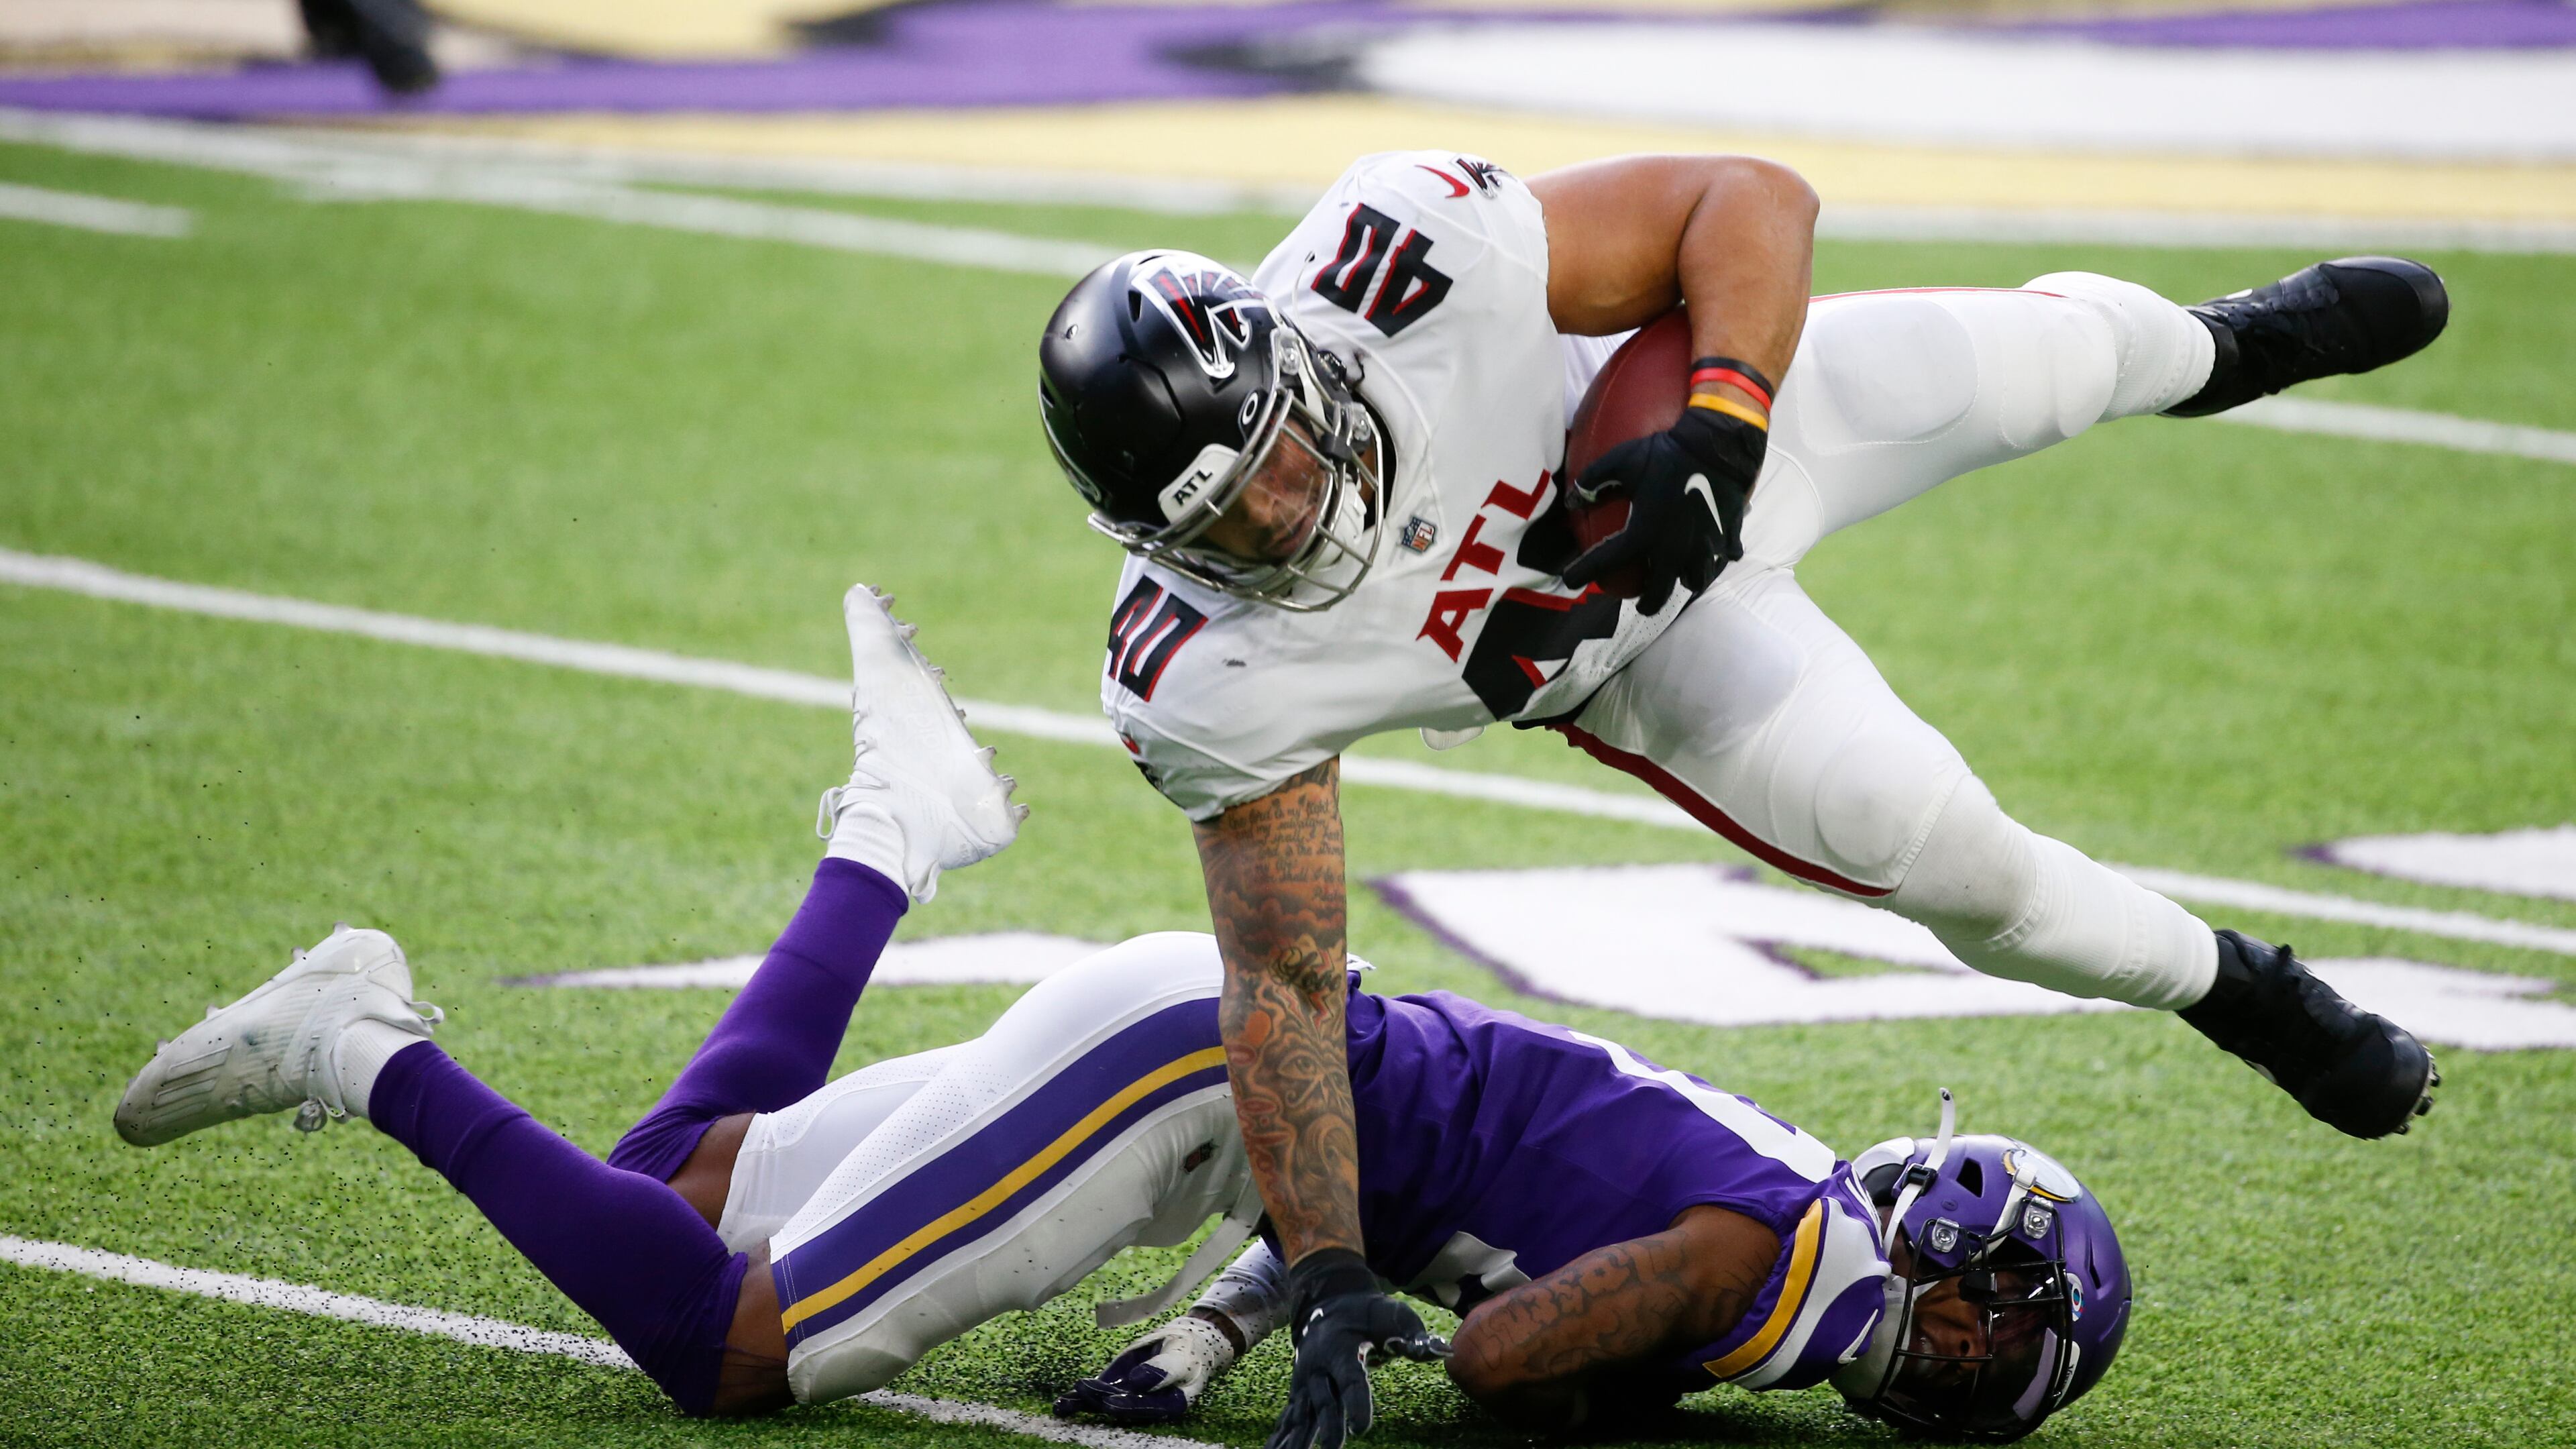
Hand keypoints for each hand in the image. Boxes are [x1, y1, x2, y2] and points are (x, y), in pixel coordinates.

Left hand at [1054, 1314, 1238, 1424]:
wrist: (1181, 1342)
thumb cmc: (1187, 1350)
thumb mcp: (1181, 1356)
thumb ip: (1164, 1369)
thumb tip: (1141, 1380)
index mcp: (1171, 1405)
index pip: (1150, 1408)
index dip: (1130, 1406)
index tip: (1111, 1402)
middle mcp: (1146, 1407)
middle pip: (1123, 1407)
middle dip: (1100, 1400)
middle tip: (1084, 1389)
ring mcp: (1127, 1398)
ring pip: (1105, 1403)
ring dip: (1084, 1401)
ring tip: (1063, 1403)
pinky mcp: (1114, 1389)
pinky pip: (1095, 1397)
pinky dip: (1077, 1401)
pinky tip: (1061, 1406)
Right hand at [1267, 1250, 1451, 1448]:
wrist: (1328, 1302)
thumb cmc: (1367, 1313)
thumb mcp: (1393, 1315)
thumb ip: (1414, 1335)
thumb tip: (1442, 1351)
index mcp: (1340, 1348)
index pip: (1350, 1380)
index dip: (1357, 1403)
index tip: (1361, 1427)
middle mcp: (1318, 1367)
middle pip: (1323, 1401)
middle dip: (1327, 1426)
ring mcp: (1305, 1381)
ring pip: (1300, 1413)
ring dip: (1295, 1438)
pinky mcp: (1300, 1391)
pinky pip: (1290, 1417)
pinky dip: (1281, 1436)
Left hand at [1563, 405, 1764, 614]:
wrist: (1717, 445)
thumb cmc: (1667, 453)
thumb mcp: (1622, 460)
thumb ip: (1593, 480)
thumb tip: (1573, 499)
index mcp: (1644, 534)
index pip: (1606, 562)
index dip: (1583, 573)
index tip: (1570, 580)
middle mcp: (1674, 550)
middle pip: (1659, 593)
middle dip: (1647, 602)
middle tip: (1640, 600)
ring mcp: (1703, 547)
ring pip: (1693, 581)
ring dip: (1681, 582)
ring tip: (1675, 576)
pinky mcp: (1726, 537)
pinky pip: (1721, 559)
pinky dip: (1713, 560)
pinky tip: (1708, 553)